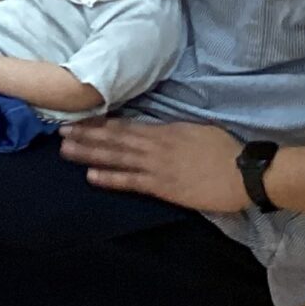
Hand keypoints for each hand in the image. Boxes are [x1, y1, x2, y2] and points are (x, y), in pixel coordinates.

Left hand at [58, 119, 248, 212]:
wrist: (245, 173)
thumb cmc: (224, 150)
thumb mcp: (194, 129)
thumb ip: (169, 130)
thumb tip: (151, 128)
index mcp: (163, 130)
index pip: (124, 124)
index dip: (99, 123)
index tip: (77, 118)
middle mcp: (154, 145)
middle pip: (113, 139)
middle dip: (85, 135)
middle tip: (59, 131)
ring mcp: (157, 166)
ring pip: (116, 157)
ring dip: (90, 153)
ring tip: (65, 150)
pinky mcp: (164, 187)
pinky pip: (131, 182)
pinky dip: (110, 178)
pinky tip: (91, 177)